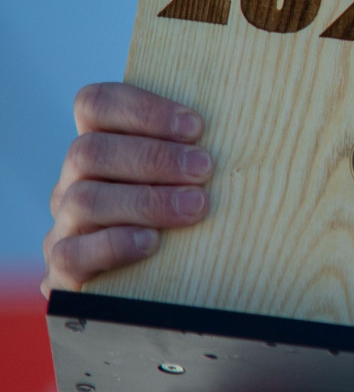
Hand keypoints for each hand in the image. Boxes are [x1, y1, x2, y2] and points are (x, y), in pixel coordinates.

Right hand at [43, 83, 211, 295]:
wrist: (155, 286)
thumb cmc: (185, 213)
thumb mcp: (189, 176)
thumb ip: (197, 148)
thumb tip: (251, 125)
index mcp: (100, 146)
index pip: (95, 105)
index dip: (142, 109)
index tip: (196, 127)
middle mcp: (74, 181)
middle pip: (89, 151)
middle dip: (153, 157)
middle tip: (204, 169)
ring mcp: (66, 224)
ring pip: (84, 199)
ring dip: (145, 200)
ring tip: (194, 205)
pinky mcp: (64, 269)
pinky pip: (71, 254)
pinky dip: (114, 244)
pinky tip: (151, 242)